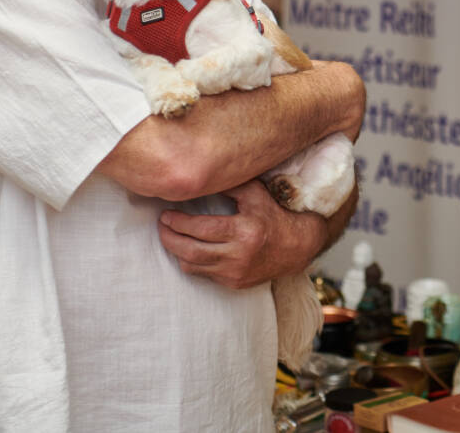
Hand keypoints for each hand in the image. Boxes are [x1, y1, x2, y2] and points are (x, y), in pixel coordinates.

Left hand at [158, 179, 325, 288]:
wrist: (297, 246)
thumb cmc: (273, 215)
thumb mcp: (254, 194)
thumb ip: (229, 185)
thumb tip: (200, 177)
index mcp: (243, 230)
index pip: (200, 229)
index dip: (178, 222)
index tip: (166, 214)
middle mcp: (238, 255)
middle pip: (190, 251)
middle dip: (170, 238)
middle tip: (162, 226)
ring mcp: (235, 273)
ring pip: (193, 266)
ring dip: (177, 251)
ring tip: (171, 237)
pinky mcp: (234, 283)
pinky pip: (204, 275)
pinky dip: (193, 262)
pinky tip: (189, 249)